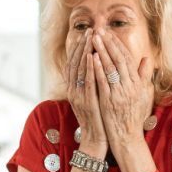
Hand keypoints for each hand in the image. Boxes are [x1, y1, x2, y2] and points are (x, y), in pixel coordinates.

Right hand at [65, 30, 106, 156]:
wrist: (96, 140)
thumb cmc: (97, 120)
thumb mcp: (92, 99)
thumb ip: (92, 84)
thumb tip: (96, 70)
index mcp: (75, 90)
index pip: (75, 64)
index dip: (79, 49)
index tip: (86, 35)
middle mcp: (74, 91)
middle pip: (75, 64)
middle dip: (82, 46)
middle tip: (89, 30)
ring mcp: (79, 97)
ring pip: (80, 70)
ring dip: (85, 52)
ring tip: (91, 38)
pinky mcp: (87, 102)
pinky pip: (88, 83)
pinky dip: (90, 69)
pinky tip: (94, 57)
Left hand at [91, 30, 153, 151]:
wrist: (127, 138)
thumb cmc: (134, 117)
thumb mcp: (143, 95)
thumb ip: (144, 77)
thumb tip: (147, 59)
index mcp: (137, 84)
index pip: (127, 59)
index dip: (117, 45)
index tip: (109, 33)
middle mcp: (130, 87)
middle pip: (118, 60)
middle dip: (109, 44)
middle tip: (99, 30)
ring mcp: (119, 94)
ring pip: (110, 68)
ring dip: (101, 52)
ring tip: (94, 39)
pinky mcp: (109, 102)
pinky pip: (103, 82)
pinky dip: (98, 69)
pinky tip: (91, 58)